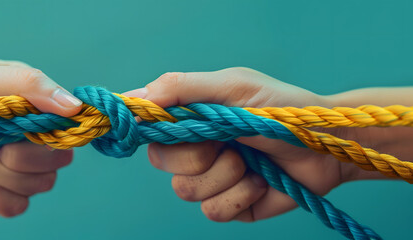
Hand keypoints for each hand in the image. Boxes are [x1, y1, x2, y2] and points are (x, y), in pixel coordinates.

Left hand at [0, 58, 82, 216]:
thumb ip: (26, 85)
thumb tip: (75, 107)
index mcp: (26, 108)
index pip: (66, 126)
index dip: (61, 134)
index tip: (36, 132)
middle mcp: (23, 138)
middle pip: (58, 161)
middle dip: (26, 157)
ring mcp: (8, 168)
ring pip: (40, 185)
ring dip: (4, 176)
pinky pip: (15, 207)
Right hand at [123, 67, 378, 221]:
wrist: (327, 146)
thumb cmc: (283, 108)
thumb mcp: (233, 86)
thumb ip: (183, 88)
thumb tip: (136, 97)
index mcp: (192, 118)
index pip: (150, 126)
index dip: (147, 128)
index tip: (156, 127)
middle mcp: (196, 148)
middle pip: (162, 160)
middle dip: (197, 154)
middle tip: (227, 142)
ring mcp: (211, 179)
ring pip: (185, 190)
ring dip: (224, 175)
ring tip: (251, 162)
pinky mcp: (229, 206)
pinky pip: (212, 211)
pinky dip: (240, 196)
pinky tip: (260, 181)